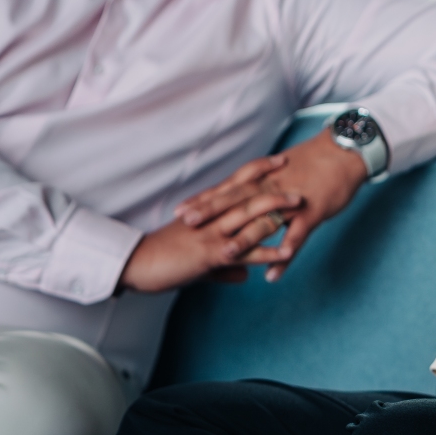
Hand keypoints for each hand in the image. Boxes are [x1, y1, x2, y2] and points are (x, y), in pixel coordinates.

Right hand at [118, 187, 302, 292]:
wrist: (134, 265)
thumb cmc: (161, 260)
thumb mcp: (197, 262)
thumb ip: (224, 266)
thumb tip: (244, 274)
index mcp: (206, 213)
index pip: (235, 184)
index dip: (257, 171)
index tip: (278, 160)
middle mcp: (211, 218)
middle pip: (247, 194)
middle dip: (273, 182)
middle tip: (297, 171)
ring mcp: (212, 234)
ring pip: (249, 217)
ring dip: (277, 210)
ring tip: (301, 205)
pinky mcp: (211, 254)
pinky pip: (246, 252)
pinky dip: (268, 252)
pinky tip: (288, 252)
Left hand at [176, 131, 367, 280]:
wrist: (347, 151)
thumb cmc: (317, 160)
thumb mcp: (285, 168)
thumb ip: (263, 181)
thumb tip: (246, 190)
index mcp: (265, 178)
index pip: (229, 189)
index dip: (205, 199)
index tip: (180, 210)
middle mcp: (274, 189)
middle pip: (237, 201)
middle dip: (211, 213)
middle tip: (188, 224)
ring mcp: (293, 202)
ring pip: (264, 221)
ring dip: (244, 239)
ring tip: (224, 255)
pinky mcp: (313, 213)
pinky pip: (297, 237)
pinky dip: (285, 255)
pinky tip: (273, 274)